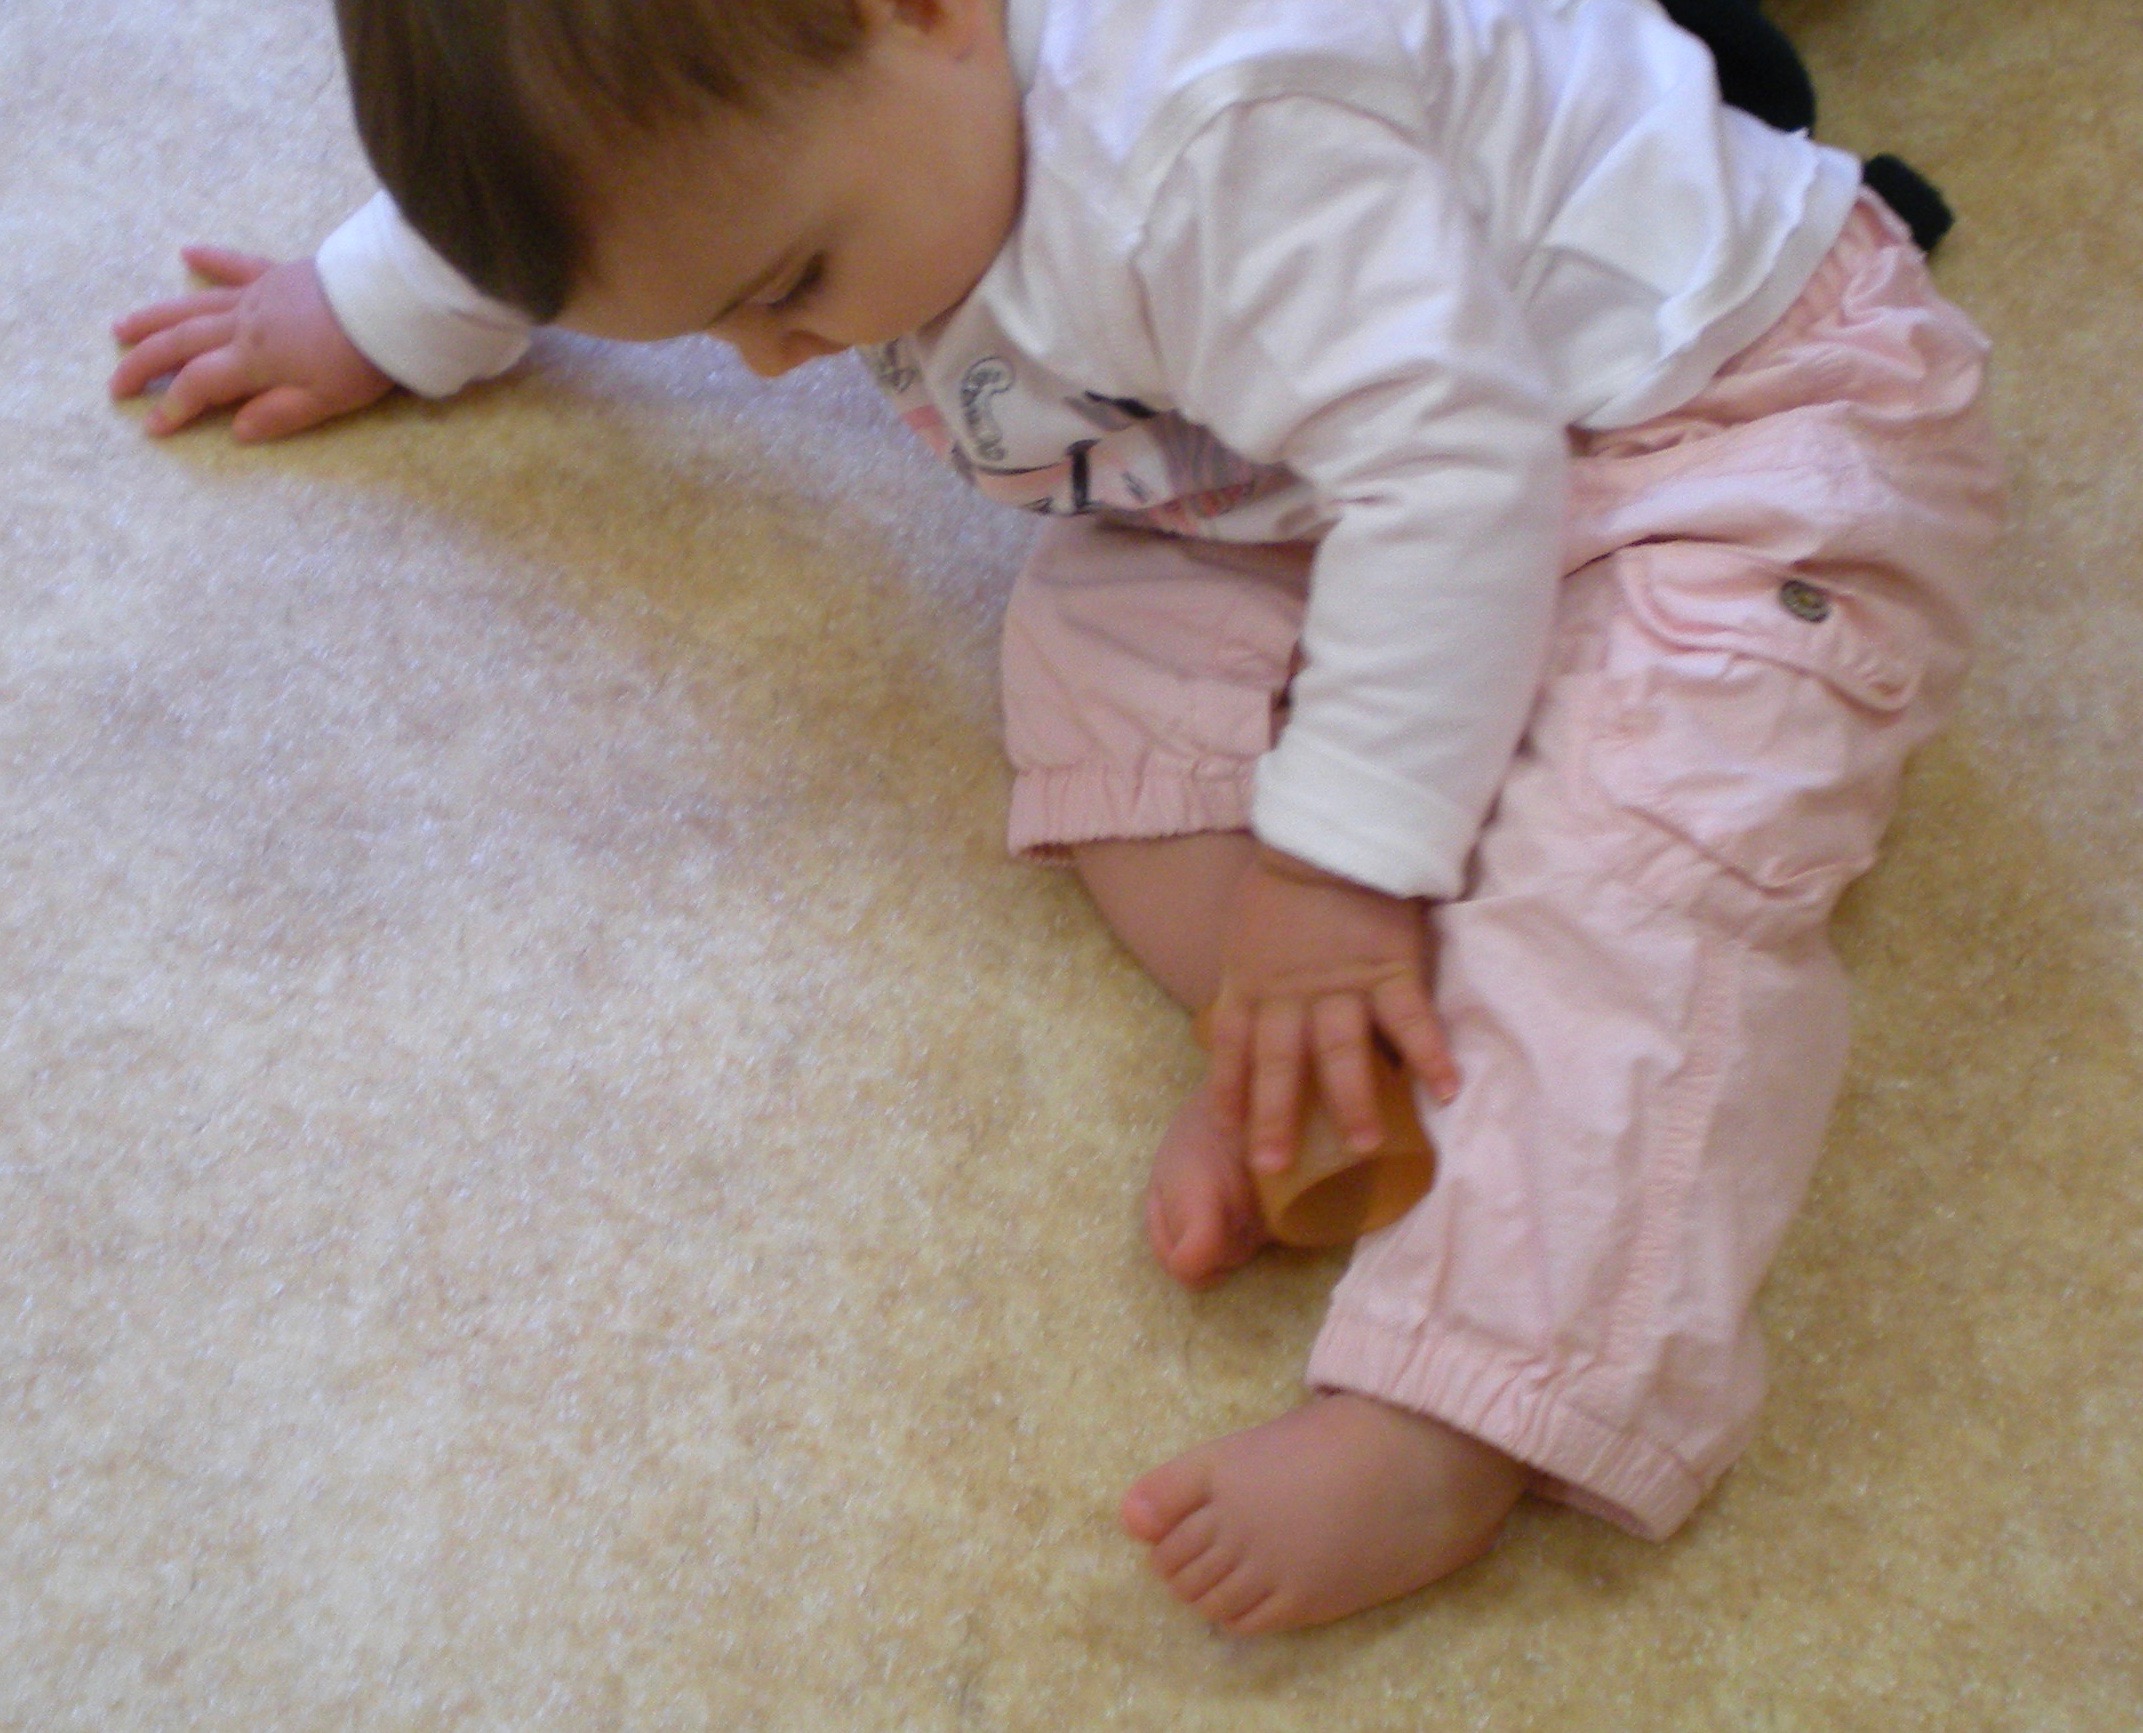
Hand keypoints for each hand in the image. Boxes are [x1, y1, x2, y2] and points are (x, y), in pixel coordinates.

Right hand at [109, 247, 394, 440]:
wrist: (392, 301)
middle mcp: (245, 323)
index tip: (151, 426)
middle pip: (182, 342)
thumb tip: (235, 429)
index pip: (199, 384)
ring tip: (122, 328)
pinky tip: (187, 253)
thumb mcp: (326, 401)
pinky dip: (212, 259)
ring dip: (156, 317)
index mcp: (254, 359)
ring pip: (195, 305)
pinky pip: (238, 264)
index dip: (173, 406)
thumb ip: (278, 414)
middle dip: (145, 364)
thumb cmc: (364, 359)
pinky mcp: (280, 274)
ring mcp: (259, 294)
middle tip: (115, 383)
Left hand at [1204, 844, 1458, 1173]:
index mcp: (1250, 982)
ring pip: (1341, 1051)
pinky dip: (1430, 1054)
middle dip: (1274, 1117)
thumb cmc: (1289, 887)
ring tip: (1361, 1147)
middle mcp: (1290, 993)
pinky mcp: (1390, 968)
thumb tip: (1255, 1026)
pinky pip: (1411, 1019)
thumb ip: (1253, 982)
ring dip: (1351, 1100)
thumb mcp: (1248, 937)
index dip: (1228, 1091)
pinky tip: (1446, 1091)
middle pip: (1279, 1063)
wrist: (1333, 834)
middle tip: (1273, 1167)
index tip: (1229, 1133)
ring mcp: (1341, 984)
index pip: (1231, 1047)